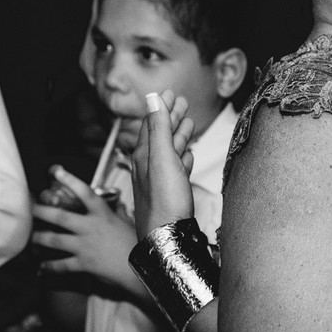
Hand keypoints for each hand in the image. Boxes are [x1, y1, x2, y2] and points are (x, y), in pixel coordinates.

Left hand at [32, 166, 140, 296]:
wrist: (141, 268)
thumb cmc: (138, 243)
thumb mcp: (129, 223)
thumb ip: (118, 213)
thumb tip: (117, 204)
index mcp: (103, 215)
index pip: (85, 193)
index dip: (70, 180)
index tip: (56, 171)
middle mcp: (90, 228)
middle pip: (60, 217)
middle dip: (42, 211)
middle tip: (30, 207)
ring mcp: (85, 246)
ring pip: (55, 240)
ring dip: (40, 238)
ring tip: (32, 237)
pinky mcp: (83, 264)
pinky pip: (61, 265)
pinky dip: (49, 266)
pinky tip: (41, 266)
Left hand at [131, 90, 195, 238]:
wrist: (166, 240)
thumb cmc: (164, 202)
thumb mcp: (162, 159)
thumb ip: (158, 128)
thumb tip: (153, 97)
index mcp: (144, 155)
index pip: (151, 122)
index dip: (161, 106)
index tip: (170, 92)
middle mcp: (148, 167)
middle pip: (160, 135)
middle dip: (171, 117)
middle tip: (182, 102)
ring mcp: (158, 181)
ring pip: (169, 151)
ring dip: (178, 135)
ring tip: (188, 123)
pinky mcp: (170, 194)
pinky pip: (176, 169)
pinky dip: (182, 157)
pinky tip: (187, 156)